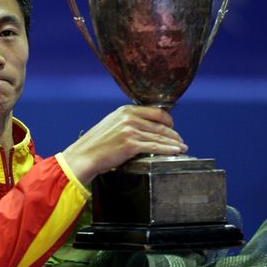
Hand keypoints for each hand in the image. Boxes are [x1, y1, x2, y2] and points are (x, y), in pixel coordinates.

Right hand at [62, 105, 187, 184]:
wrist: (84, 156)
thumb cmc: (96, 144)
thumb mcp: (111, 124)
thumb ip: (127, 121)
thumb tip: (145, 126)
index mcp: (124, 110)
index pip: (155, 112)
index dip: (167, 120)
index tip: (172, 127)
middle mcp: (128, 118)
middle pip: (160, 125)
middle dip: (173, 134)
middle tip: (180, 140)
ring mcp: (130, 130)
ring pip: (159, 136)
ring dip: (174, 143)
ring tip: (182, 147)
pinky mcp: (130, 144)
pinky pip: (155, 147)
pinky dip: (168, 149)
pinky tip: (175, 151)